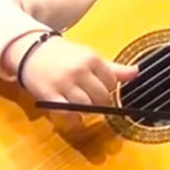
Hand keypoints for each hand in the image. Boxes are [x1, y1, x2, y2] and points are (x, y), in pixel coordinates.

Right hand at [5, 34, 137, 127]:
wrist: (32, 51)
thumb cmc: (64, 55)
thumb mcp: (89, 56)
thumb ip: (114, 68)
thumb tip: (137, 72)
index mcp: (91, 59)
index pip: (111, 82)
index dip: (108, 88)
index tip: (101, 87)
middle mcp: (78, 71)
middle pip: (101, 96)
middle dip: (100, 101)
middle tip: (92, 98)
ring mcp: (63, 84)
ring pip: (86, 106)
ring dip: (87, 110)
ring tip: (82, 104)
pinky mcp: (49, 96)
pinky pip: (67, 113)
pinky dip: (73, 119)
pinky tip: (74, 116)